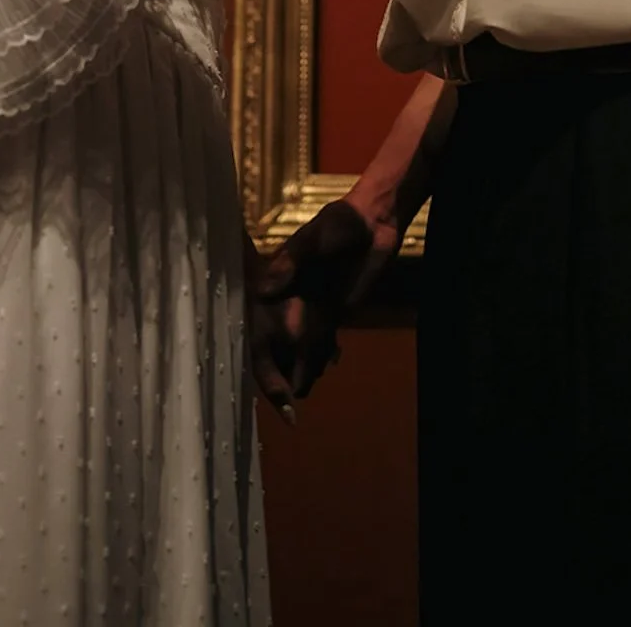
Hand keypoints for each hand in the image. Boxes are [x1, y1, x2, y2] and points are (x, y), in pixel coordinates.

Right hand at [255, 196, 400, 399]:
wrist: (373, 223)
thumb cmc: (338, 225)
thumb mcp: (314, 238)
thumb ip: (292, 262)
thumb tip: (265, 290)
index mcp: (274, 285)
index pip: (257, 330)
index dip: (262, 365)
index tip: (277, 395)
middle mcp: (286, 304)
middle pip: (275, 351)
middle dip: (281, 380)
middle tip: (292, 407)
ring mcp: (308, 312)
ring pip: (298, 353)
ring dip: (303, 370)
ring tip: (311, 379)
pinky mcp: (331, 315)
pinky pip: (322, 345)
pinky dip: (324, 358)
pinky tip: (332, 359)